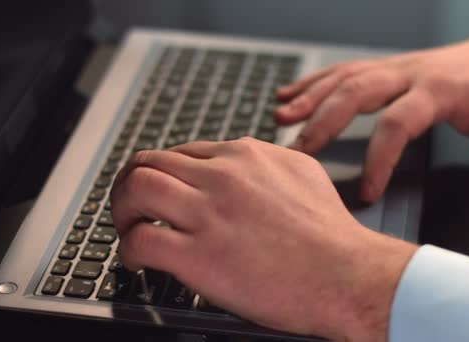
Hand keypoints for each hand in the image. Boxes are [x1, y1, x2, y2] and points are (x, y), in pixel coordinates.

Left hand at [110, 138, 416, 341]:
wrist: (346, 273)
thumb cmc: (331, 233)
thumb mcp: (304, 174)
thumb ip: (270, 162)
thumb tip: (252, 161)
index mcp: (245, 156)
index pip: (183, 151)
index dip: (164, 172)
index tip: (161, 190)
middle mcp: (222, 176)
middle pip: (149, 162)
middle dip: (129, 183)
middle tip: (129, 205)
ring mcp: (208, 213)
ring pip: (136, 189)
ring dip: (122, 209)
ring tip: (127, 227)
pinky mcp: (198, 255)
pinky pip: (141, 241)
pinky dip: (129, 250)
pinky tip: (138, 261)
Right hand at [275, 16, 468, 201]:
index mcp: (437, 89)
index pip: (397, 123)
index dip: (378, 158)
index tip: (367, 191)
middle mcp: (408, 74)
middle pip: (356, 92)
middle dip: (323, 120)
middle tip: (299, 149)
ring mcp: (393, 68)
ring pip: (343, 78)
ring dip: (309, 97)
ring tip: (281, 118)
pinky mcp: (385, 68)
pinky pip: (343, 71)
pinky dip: (314, 82)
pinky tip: (291, 94)